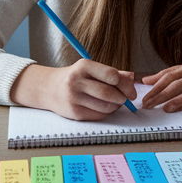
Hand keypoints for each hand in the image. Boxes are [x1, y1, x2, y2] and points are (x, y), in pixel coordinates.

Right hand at [11, 60, 135, 121]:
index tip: (131, 90)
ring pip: (106, 106)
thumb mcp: (90, 69)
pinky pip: (99, 115)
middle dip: (123, 97)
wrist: (49, 88)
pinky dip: (106, 113)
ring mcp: (74, 98)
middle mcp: (77, 81)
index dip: (126, 84)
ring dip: (116, 106)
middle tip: (126, 98)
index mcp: (83, 66)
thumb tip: (132, 77)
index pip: (112, 75)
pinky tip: (104, 107)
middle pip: (109, 93)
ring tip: (115, 102)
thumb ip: (112, 73)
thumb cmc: (75, 77)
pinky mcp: (74, 113)